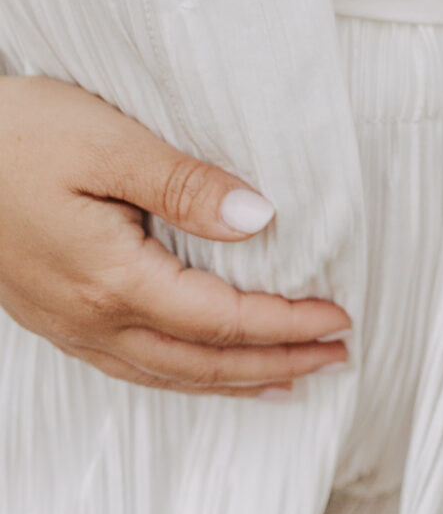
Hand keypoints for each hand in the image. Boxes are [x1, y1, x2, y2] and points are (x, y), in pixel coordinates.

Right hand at [0, 76, 350, 396]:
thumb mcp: (107, 142)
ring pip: (168, 374)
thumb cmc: (15, 135)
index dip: (286, 323)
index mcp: (111, 281)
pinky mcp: (55, 316)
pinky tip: (207, 369)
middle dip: (278, 361)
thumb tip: (259, 217)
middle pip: (202, 362)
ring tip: (293, 375)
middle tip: (340, 354)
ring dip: (236, 379)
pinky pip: (135, 365)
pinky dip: (187, 375)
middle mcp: (91, 319)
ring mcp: (69, 326)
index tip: (340, 316)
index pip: (222, 320)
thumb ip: (185, 184)